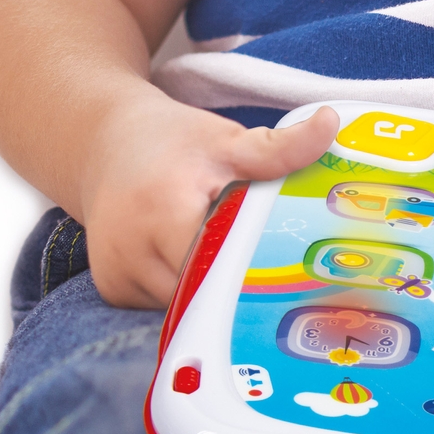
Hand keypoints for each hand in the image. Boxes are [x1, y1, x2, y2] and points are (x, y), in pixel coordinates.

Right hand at [78, 86, 338, 307]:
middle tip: (279, 279)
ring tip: (238, 267)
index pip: (218, 263)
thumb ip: (279, 147)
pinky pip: (164, 305)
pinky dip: (189, 292)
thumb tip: (329, 127)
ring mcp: (117, 275)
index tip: (290, 274)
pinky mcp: (112, 289)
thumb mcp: (226, 140)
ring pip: (185, 306)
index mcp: (162, 210)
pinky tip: (202, 268)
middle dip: (239, 287)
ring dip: (213, 292)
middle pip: (203, 292)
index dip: (254, 271)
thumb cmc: (172, 142)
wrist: (105, 144)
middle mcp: (130, 250)